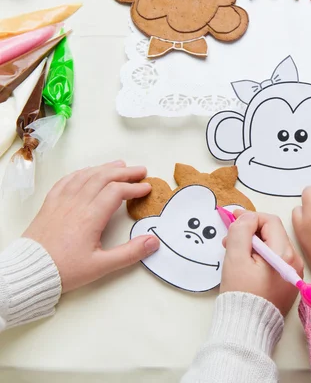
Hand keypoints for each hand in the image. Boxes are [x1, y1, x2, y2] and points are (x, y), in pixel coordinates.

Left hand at [23, 161, 159, 292]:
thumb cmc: (64, 270)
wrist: (29, 271)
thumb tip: (153, 241)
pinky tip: (88, 172)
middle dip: (124, 172)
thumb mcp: (102, 266)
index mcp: (90, 217)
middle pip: (103, 177)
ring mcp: (61, 202)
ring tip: (120, 165)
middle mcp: (76, 204)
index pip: (116, 192)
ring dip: (105, 168)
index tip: (147, 188)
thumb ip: (130, 253)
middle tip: (140, 171)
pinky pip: (66, 180)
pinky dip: (81, 172)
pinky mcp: (50, 204)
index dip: (134, 187)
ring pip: (85, 175)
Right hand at [220, 211, 303, 316]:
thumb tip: (247, 217)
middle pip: (272, 233)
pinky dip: (259, 256)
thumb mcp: (236, 257)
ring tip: (233, 252)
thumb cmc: (242, 294)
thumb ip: (241, 231)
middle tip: (229, 237)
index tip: (233, 219)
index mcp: (284, 254)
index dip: (250, 217)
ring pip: (272, 245)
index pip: (270, 221)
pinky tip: (244, 263)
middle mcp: (294, 261)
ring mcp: (292, 272)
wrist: (248, 327)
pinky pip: (274, 259)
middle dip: (250, 231)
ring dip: (253, 243)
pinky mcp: (287, 281)